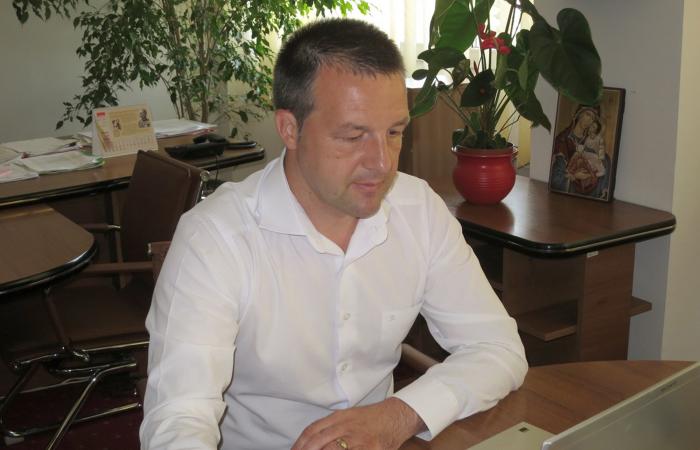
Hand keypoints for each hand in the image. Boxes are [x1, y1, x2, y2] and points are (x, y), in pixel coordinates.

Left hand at [291, 397, 424, 449]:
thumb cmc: (371, 418)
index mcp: (339, 417)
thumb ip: (331, 426)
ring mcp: (358, 440)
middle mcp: (346, 427)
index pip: (313, 430)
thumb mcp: (348, 416)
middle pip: (319, 442)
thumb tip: (311, 441)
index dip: (300, 443)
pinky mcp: (370, 449)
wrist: (396, 417)